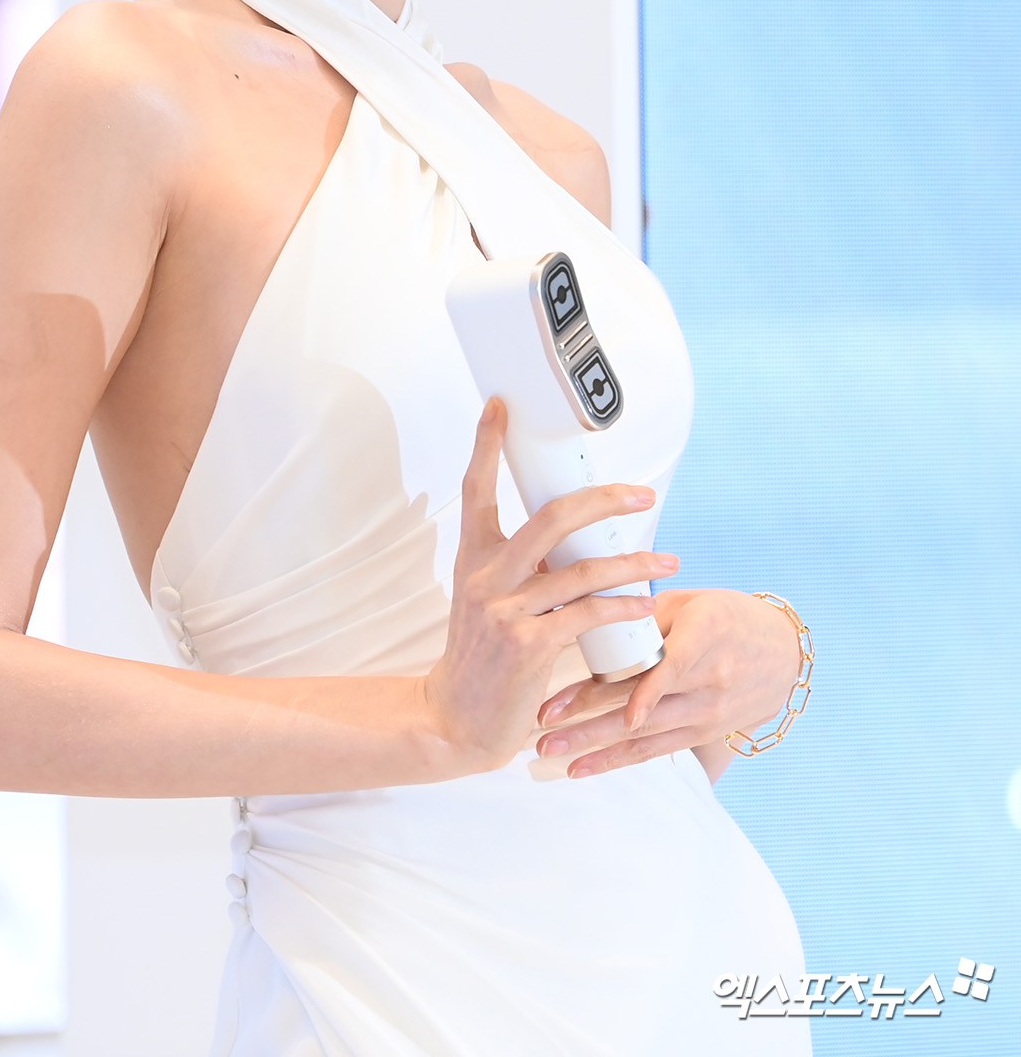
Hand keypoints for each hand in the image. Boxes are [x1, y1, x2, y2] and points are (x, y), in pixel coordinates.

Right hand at [422, 400, 679, 773]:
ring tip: (668, 561)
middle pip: (551, 517)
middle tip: (642, 494)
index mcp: (473, 557)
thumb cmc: (481, 655)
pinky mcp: (529, 644)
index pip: (476, 488)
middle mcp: (486, 575)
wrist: (457, 719)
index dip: (487, 444)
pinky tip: (645, 608)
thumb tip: (572, 535)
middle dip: (603, 499)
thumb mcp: (487, 599)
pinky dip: (623, 608)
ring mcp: (506, 609)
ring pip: (582, 569)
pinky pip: (588, 614)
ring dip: (634, 564)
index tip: (500, 406)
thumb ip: (522, 566)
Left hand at [534, 587, 799, 779]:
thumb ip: (644, 612)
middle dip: (586, 724)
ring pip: (643, 736)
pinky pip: (655, 750)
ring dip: (594, 748)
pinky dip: (616, 761)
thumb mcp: (691, 601)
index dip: (608, 690)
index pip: (654, 669)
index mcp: (704, 634)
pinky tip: (582, 769)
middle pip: (639, 708)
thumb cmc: (726, 616)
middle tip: (542, 732)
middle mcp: (708, 681)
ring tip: (551, 753)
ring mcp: (707, 712)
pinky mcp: (704, 733)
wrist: (784, 653)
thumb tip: (583, 609)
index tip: (564, 703)